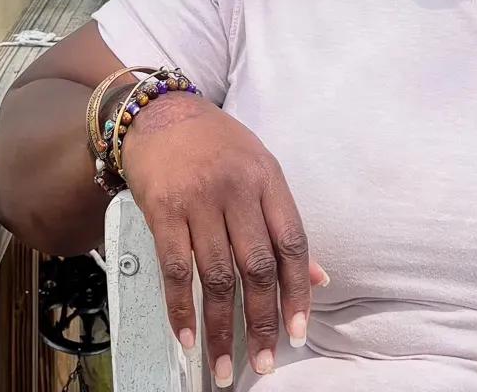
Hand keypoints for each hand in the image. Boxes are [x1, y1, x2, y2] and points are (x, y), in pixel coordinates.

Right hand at [120, 95, 327, 384]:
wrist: (159, 111)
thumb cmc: (214, 144)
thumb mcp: (259, 168)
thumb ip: (283, 222)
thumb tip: (316, 279)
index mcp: (267, 178)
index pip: (291, 243)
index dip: (297, 293)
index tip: (297, 334)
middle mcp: (236, 189)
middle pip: (257, 267)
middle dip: (263, 321)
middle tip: (264, 363)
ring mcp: (198, 199)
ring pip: (217, 276)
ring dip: (222, 328)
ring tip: (224, 365)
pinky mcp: (163, 209)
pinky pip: (176, 269)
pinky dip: (182, 309)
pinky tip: (187, 337)